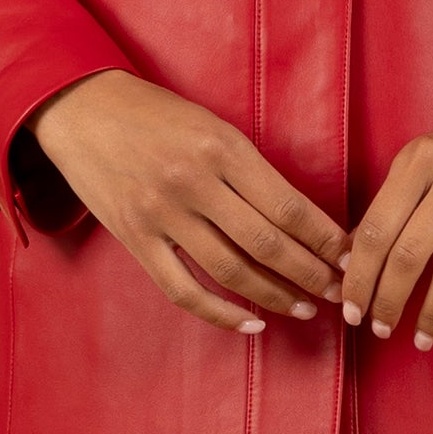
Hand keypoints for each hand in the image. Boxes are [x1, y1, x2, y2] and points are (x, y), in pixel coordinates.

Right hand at [28, 70, 347, 334]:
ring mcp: (162, 215)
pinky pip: (184, 291)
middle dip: (312, 274)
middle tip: (339, 291)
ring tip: (305, 308)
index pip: (288, 206)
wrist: (82, 110)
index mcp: (222, 149)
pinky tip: (252, 323)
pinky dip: (222, 314)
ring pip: (232, 272)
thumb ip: (248, 169)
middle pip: (268, 244)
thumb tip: (298, 218)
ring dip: (276, 296)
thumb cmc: (155, 115)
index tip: (350, 256)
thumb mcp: (211, 126)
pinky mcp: (135, 239)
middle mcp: (194, 184)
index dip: (325, 238)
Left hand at [342, 110, 432, 347]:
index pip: (376, 229)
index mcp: (418, 160)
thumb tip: (352, 260)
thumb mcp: (424, 162)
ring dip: (430, 315)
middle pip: (408, 254)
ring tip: (421, 338)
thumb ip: (392, 205)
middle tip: (379, 329)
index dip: (359, 278)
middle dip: (388, 302)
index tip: (352, 309)